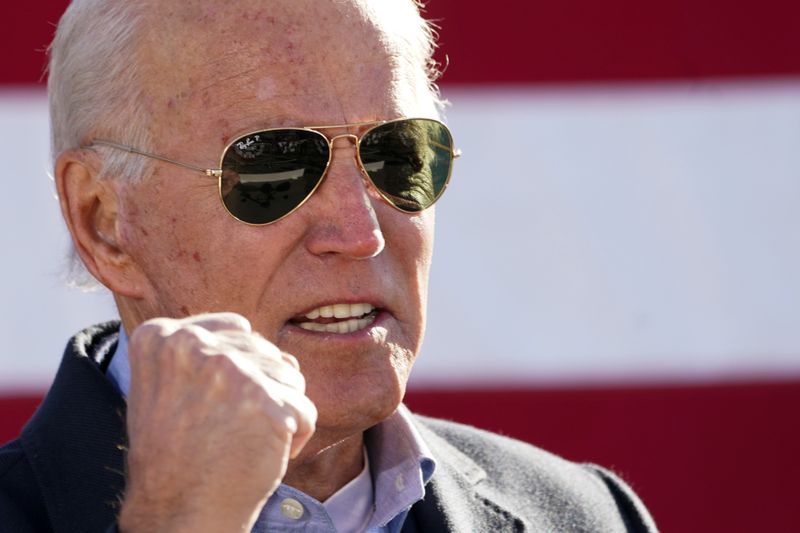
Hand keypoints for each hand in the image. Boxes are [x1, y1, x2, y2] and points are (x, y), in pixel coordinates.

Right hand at [117, 313, 316, 532]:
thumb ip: (215, 355)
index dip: (238, 368)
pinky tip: (264, 453)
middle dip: (261, 390)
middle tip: (228, 428)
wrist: (177, 513)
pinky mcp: (268, 401)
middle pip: (266, 352)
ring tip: (244, 440)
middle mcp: (195, 345)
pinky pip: (304, 410)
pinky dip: (294, 436)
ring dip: (279, 411)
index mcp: (163, 337)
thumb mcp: (169, 388)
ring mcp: (233, 371)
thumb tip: (287, 356)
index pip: (235, 327)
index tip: (217, 402)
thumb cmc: (175, 456)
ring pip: (289, 377)